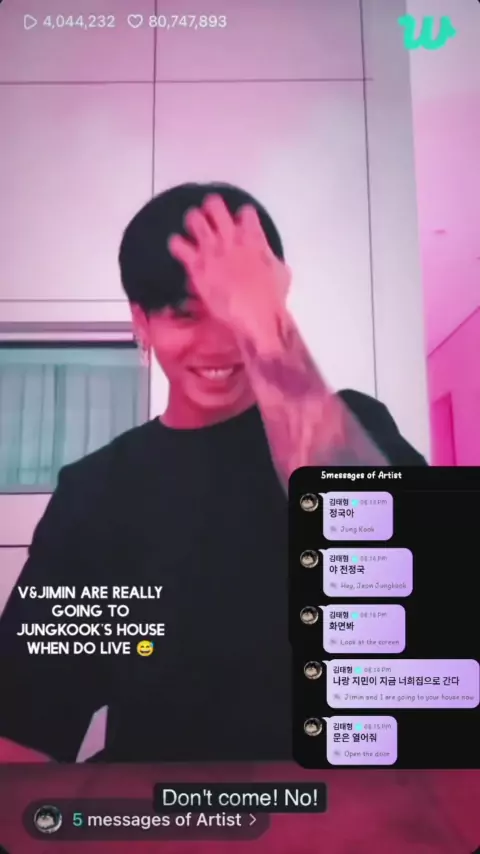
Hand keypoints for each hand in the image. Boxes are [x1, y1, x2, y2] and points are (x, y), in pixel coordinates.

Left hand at [168, 195, 290, 344]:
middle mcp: (230, 237)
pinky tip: (180, 249)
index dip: (243, 216)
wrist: (254, 316)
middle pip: (215, 205)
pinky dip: (177, 245)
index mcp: (253, 237)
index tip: (242, 223)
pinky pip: (178, 245)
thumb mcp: (280, 272)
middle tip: (211, 214)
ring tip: (194, 228)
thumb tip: (265, 256)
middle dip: (212, 207)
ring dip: (194, 221)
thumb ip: (269, 257)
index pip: (246, 212)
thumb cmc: (271, 299)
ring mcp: (211, 250)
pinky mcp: (197, 265)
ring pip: (194, 219)